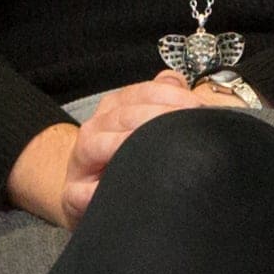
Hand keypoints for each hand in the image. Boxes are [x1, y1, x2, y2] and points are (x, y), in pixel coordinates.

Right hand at [11, 76, 211, 226]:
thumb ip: (159, 99)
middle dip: (160, 119)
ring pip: (98, 145)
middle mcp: (95, 128)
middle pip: (125, 116)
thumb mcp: (138, 125)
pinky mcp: (72, 193)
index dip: (173, 97)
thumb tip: (176, 80)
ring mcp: (81, 160)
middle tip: (191, 132)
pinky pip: (80, 191)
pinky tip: (113, 192)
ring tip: (156, 155)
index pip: (143, 93)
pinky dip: (94, 192)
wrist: (85, 193)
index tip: (200, 108)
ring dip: (125, 147)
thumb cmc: (120, 159)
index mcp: (114, 109)